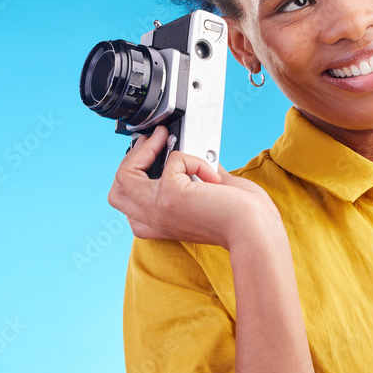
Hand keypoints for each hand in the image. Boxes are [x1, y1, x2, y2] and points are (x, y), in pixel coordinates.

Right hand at [107, 125, 280, 246]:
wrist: (255, 232)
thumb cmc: (243, 220)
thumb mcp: (209, 196)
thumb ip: (195, 176)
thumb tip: (195, 153)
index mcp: (162, 224)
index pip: (129, 205)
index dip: (135, 176)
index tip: (151, 154)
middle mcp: (154, 220)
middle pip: (116, 192)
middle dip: (128, 162)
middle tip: (149, 145)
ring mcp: (157, 209)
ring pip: (124, 175)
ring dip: (143, 150)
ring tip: (163, 140)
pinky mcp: (170, 196)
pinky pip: (171, 160)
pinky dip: (192, 157)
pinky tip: (210, 171)